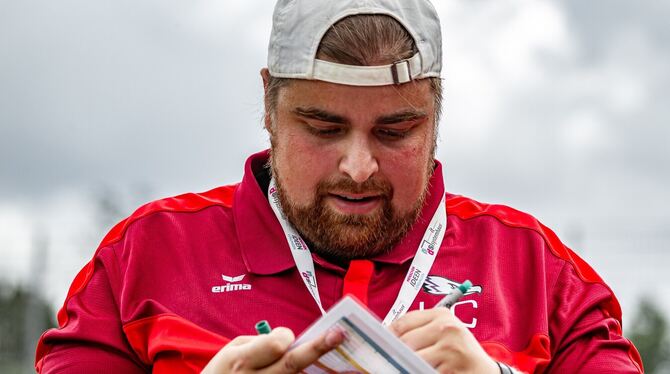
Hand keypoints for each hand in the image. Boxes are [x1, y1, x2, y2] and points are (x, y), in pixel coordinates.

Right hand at [201, 327, 343, 372]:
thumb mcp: (231, 351)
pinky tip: (311, 366)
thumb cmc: (222, 371)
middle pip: (293, 363)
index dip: (285, 336)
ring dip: (310, 365)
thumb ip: (260, 343)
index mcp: (241, 361)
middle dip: (317, 347)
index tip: (285, 336)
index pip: (276, 345)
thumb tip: (289, 341)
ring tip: (323, 351)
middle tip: (338, 334)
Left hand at [389, 308, 497, 373]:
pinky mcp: (451, 367)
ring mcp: (450, 348)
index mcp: (442, 315)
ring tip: (412, 366)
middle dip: (398, 353)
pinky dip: (420, 372)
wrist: (485, 371)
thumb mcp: (444, 332)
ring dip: (409, 365)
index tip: (380, 344)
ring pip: (413, 359)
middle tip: (393, 359)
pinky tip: (426, 371)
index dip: (388, 335)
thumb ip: (419, 329)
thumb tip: (386, 335)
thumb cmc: (459, 351)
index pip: (403, 322)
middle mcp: (447, 328)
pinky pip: (423, 371)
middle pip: (405, 342)